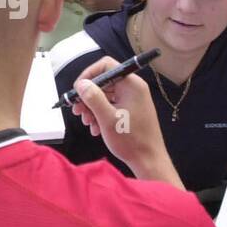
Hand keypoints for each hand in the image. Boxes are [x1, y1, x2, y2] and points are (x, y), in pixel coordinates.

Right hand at [69, 57, 168, 176]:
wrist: (148, 160)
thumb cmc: (131, 140)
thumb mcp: (108, 119)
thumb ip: (93, 98)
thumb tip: (81, 84)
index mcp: (131, 84)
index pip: (106, 65)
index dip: (88, 75)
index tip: (77, 90)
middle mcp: (133, 88)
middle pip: (104, 81)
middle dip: (88, 96)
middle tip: (77, 110)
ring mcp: (132, 99)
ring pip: (105, 95)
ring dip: (92, 107)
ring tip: (86, 122)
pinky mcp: (131, 110)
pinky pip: (111, 105)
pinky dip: (100, 114)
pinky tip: (95, 128)